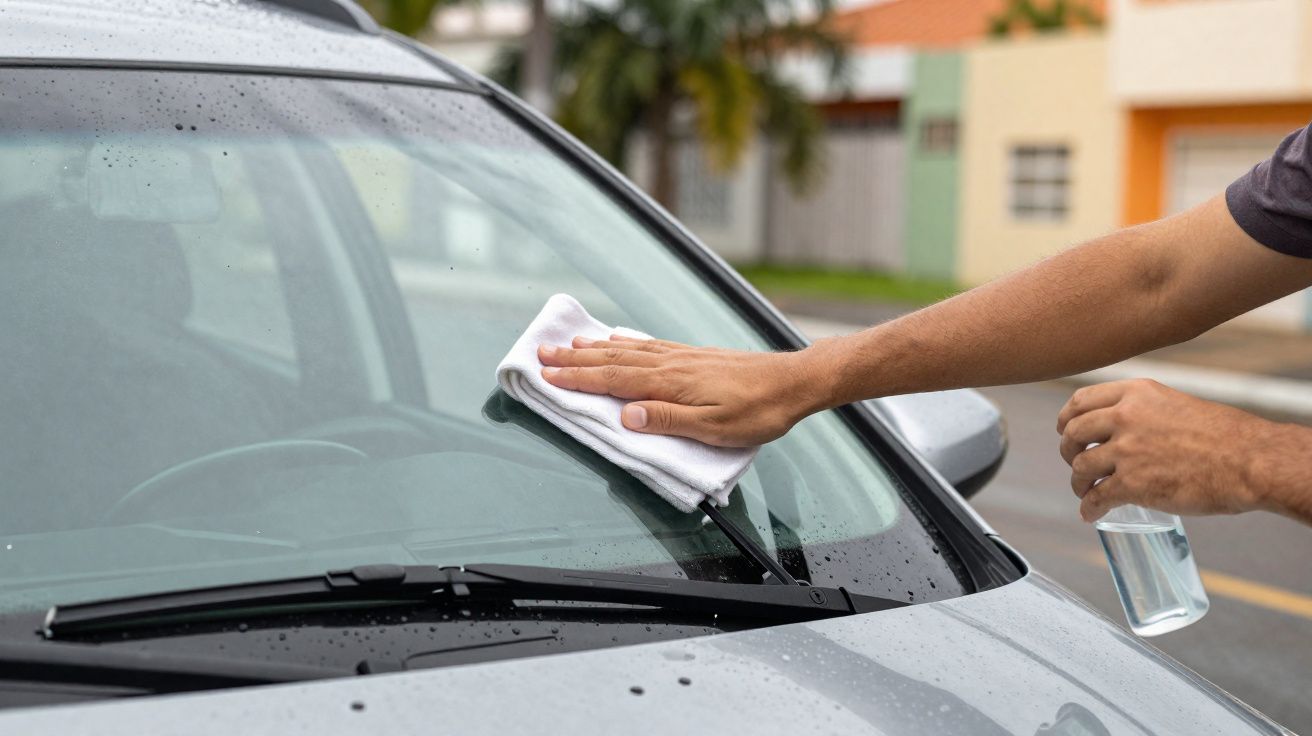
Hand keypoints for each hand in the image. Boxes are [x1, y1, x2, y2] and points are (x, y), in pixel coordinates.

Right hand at [537, 335, 828, 446]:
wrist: (794, 383)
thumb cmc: (758, 411)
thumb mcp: (714, 428)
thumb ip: (667, 420)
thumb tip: (626, 415)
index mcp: (670, 383)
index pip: (614, 380)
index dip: (578, 379)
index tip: (547, 375)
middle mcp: (671, 364)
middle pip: (613, 360)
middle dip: (575, 359)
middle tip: (543, 354)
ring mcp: (682, 357)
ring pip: (628, 349)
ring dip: (596, 348)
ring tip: (570, 344)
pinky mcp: (694, 356)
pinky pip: (649, 345)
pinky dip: (626, 341)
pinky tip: (619, 339)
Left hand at [1057, 378, 1300, 521]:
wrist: (1250, 461)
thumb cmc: (1225, 435)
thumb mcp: (1175, 404)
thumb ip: (1145, 411)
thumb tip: (1125, 426)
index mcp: (1136, 393)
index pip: (1081, 401)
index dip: (1067, 418)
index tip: (1064, 429)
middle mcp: (1125, 417)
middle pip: (1074, 433)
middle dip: (1067, 450)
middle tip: (1074, 462)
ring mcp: (1127, 451)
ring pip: (1080, 467)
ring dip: (1078, 482)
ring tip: (1084, 491)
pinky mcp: (1133, 484)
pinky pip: (1096, 497)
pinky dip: (1089, 508)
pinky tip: (1090, 514)